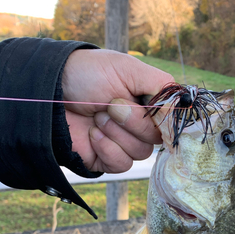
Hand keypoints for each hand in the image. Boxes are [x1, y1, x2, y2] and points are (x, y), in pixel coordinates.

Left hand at [61, 49, 172, 172]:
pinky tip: (93, 134)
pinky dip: (107, 148)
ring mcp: (124, 144)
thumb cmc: (88, 74)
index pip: (173, 122)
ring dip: (117, 133)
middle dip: (133, 121)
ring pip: (140, 153)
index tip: (152, 110)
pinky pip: (121, 164)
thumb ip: (161, 86)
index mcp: (149, 104)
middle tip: (111, 104)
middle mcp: (140, 125)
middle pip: (157, 139)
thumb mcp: (129, 69)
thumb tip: (183, 108)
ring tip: (98, 116)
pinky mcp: (108, 160)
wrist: (51, 92)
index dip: (165, 120)